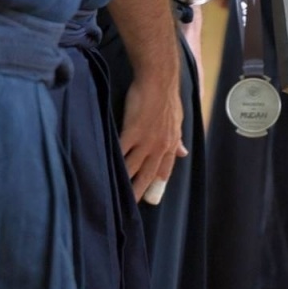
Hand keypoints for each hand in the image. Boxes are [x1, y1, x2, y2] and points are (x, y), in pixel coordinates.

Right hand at [118, 71, 186, 201]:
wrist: (159, 79)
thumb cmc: (166, 97)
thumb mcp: (177, 120)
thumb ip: (177, 139)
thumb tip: (184, 153)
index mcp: (170, 144)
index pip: (164, 171)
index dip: (157, 186)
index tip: (150, 200)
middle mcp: (159, 146)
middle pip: (147, 176)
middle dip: (138, 193)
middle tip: (129, 209)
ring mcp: (146, 140)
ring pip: (132, 168)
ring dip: (122, 183)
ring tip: (111, 196)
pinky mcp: (132, 131)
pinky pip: (121, 152)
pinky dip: (113, 163)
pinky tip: (103, 172)